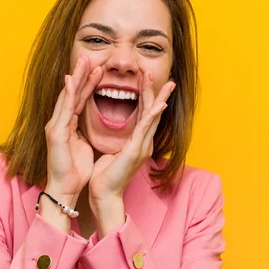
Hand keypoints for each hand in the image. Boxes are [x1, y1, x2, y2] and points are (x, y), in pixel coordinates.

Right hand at [44, 56, 102, 205]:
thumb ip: (83, 132)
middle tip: (90, 57)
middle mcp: (59, 122)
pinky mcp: (55, 133)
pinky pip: (64, 110)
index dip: (88, 84)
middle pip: (72, 93)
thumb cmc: (75, 170)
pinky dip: (68, 94)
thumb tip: (89, 126)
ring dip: (76, 78)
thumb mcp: (83, 145)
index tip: (99, 69)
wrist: (65, 188)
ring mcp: (56, 126)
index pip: (79, 100)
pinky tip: (72, 81)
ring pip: (67, 97)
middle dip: (81, 75)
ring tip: (84, 61)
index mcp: (68, 125)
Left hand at [89, 71, 174, 215]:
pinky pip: (145, 129)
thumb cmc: (106, 175)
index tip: (146, 80)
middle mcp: (144, 142)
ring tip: (164, 84)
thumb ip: (120, 140)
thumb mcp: (113, 151)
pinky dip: (153, 115)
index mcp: (138, 141)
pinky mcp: (136, 151)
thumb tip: (118, 132)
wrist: (104, 193)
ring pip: (152, 117)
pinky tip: (159, 104)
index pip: (143, 114)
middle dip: (155, 92)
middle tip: (157, 75)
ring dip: (157, 98)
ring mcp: (142, 146)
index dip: (146, 96)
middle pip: (151, 111)